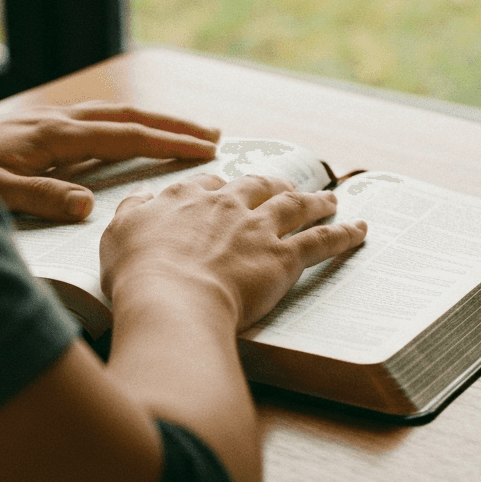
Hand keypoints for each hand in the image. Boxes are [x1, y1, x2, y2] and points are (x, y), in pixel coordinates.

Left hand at [0, 102, 220, 221]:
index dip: (167, 142)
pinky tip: (124, 136)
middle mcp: (53, 122)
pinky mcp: (32, 130)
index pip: (124, 137)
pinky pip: (90, 122)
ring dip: (149, 120)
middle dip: (171, 124)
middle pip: (126, 116)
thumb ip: (40, 199)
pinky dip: (120, 125)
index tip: (206, 150)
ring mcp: (42, 123)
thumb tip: (87, 206)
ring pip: (110, 115)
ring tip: (181, 131)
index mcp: (51, 136)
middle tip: (213, 135)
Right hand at [101, 174, 367, 329]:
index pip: (209, 185)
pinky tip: (360, 230)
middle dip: (275, 184)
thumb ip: (133, 212)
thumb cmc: (140, 273)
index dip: (222, 188)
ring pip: (295, 205)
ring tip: (330, 199)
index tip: (228, 191)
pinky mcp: (284, 256)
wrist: (172, 297)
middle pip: (258, 186)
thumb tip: (141, 196)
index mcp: (187, 199)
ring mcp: (259, 228)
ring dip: (316, 201)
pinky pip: (322, 240)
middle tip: (286, 186)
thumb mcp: (120, 234)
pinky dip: (345, 234)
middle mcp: (228, 205)